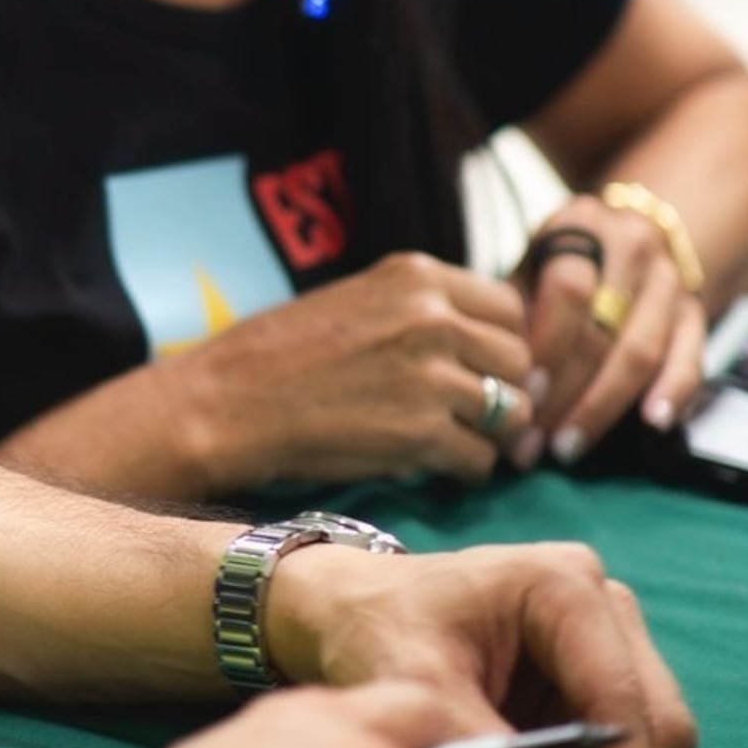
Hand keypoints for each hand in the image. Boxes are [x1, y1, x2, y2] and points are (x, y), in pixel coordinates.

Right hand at [182, 254, 535, 487]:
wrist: (226, 403)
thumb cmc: (279, 355)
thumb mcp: (358, 300)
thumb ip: (421, 311)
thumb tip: (489, 347)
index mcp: (417, 275)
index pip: (510, 307)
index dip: (502, 343)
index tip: (480, 369)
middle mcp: (432, 317)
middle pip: (520, 360)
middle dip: (504, 391)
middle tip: (471, 415)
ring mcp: (431, 376)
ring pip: (512, 413)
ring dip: (487, 435)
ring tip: (450, 441)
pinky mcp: (421, 435)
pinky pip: (480, 461)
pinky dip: (462, 471)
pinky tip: (430, 466)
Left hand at [263, 541, 696, 747]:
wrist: (360, 607)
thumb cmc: (381, 625)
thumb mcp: (414, 678)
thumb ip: (479, 740)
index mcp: (562, 585)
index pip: (619, 693)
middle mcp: (601, 603)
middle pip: (655, 719)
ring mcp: (607, 635)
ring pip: (650, 738)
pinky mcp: (598, 669)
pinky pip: (624, 744)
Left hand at [522, 196, 705, 464]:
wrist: (634, 230)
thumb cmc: (565, 257)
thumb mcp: (533, 260)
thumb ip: (516, 307)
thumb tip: (492, 375)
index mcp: (584, 227)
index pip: (569, 291)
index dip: (546, 347)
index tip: (520, 394)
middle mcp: (634, 249)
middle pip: (603, 331)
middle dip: (565, 395)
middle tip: (533, 440)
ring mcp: (671, 282)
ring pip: (642, 352)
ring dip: (603, 408)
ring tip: (567, 447)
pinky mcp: (697, 314)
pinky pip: (692, 359)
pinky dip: (674, 394)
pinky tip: (652, 425)